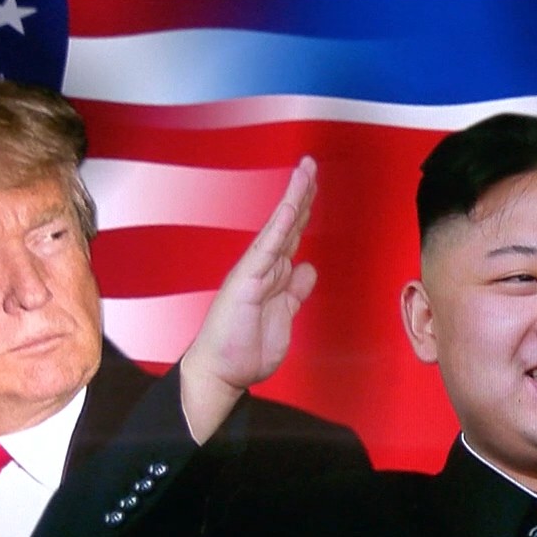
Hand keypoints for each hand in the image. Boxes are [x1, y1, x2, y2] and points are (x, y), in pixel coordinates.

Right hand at [177, 155, 318, 441]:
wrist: (221, 372)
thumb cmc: (244, 348)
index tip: (314, 183)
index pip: (292, 235)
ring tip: (305, 171)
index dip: (305, 209)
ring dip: (293, 198)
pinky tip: (291, 205)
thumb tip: (307, 268)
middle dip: (302, 193)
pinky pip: (267, 248)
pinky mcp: (248, 281)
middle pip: (288, 223)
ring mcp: (254, 271)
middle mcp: (263, 267)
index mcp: (273, 274)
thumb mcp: (283, 317)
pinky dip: (280, 225)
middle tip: (311, 164)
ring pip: (279, 227)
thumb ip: (295, 292)